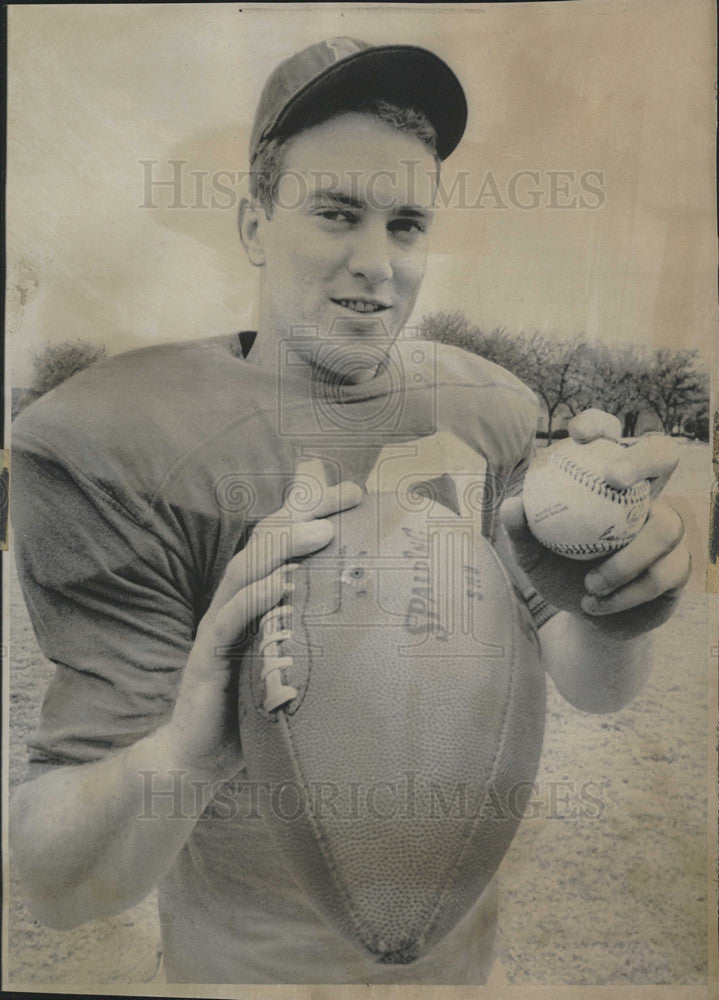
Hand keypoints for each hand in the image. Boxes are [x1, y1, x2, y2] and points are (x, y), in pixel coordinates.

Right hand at [167, 462, 361, 780]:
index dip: (315, 508)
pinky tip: (283, 584)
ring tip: (321, 531)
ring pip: (246, 570)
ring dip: (283, 546)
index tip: (357, 493)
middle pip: (265, 539)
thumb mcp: (289, 656)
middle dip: (305, 512)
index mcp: (255, 595)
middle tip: (347, 496)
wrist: (198, 756)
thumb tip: (368, 608)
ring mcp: (218, 625)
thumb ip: (313, 625)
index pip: (282, 535)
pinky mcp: (207, 657)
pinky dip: (256, 597)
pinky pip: (231, 620)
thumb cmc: (251, 704)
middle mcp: (235, 600)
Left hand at [500, 410, 690, 638]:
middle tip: (613, 478)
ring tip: (591, 584)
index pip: (610, 436)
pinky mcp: (680, 564)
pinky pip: (663, 573)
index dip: (600, 424)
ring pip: (665, 526)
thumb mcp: (532, 555)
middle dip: (643, 457)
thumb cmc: (558, 573)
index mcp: (608, 481)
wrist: (588, 618)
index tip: (577, 436)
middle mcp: (645, 495)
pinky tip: (596, 604)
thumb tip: (512, 504)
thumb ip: (522, 530)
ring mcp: (668, 526)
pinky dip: (626, 593)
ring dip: (626, 561)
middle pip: (663, 453)